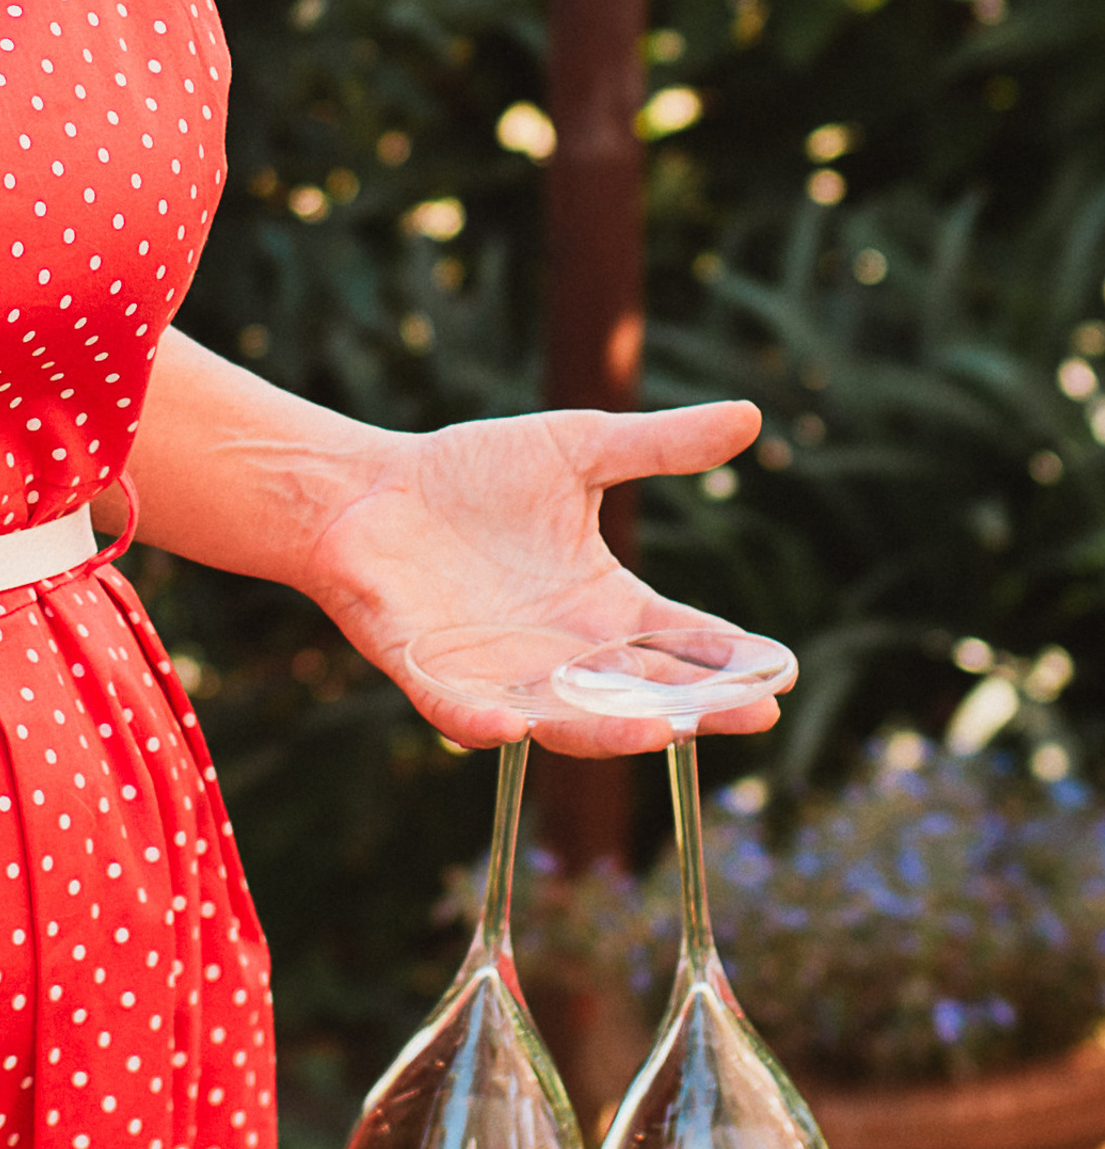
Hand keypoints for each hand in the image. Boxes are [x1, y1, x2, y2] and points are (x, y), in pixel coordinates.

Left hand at [307, 399, 769, 754]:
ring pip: (564, 719)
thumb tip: (752, 414)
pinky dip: (481, 724)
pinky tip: (510, 730)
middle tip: (755, 713)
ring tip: (662, 733)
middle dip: (697, 707)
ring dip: (609, 732)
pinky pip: (459, 711)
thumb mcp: (578, 449)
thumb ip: (660, 445)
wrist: (367, 488)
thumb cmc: (471, 473)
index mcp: (602, 605)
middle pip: (641, 694)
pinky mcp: (428, 672)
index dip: (730, 659)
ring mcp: (496, 671)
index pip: (680, 641)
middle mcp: (560, 653)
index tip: (780, 669)